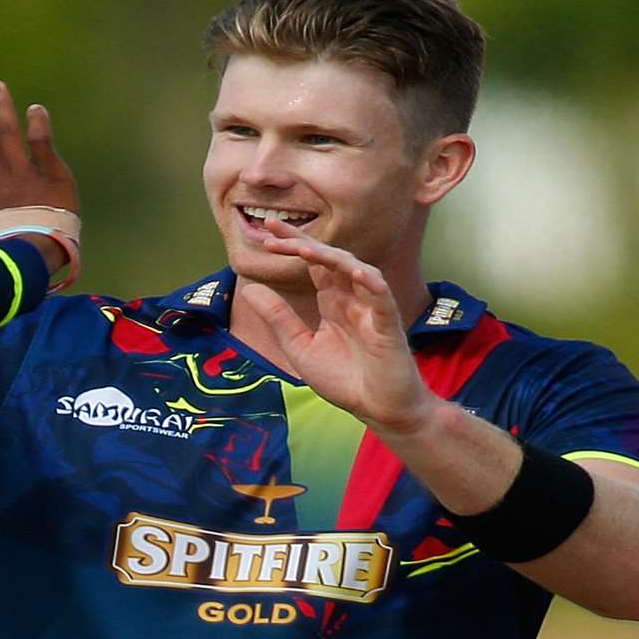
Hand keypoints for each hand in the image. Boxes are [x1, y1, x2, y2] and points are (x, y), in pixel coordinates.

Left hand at [244, 219, 436, 432]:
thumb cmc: (345, 379)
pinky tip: (357, 272)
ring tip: (305, 249)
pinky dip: (372, 283)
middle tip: (273, 229)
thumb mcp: (300, 347)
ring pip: (357, 270)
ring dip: (332, 257)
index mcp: (333, 303)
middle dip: (304, 243)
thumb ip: (278, 318)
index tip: (266, 233)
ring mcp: (372, 309)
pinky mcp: (388, 326)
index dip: (293, 246)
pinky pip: (382, 298)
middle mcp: (353, 299)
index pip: (313, 265)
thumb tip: (250, 288)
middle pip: (330, 260)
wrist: (379, 410)